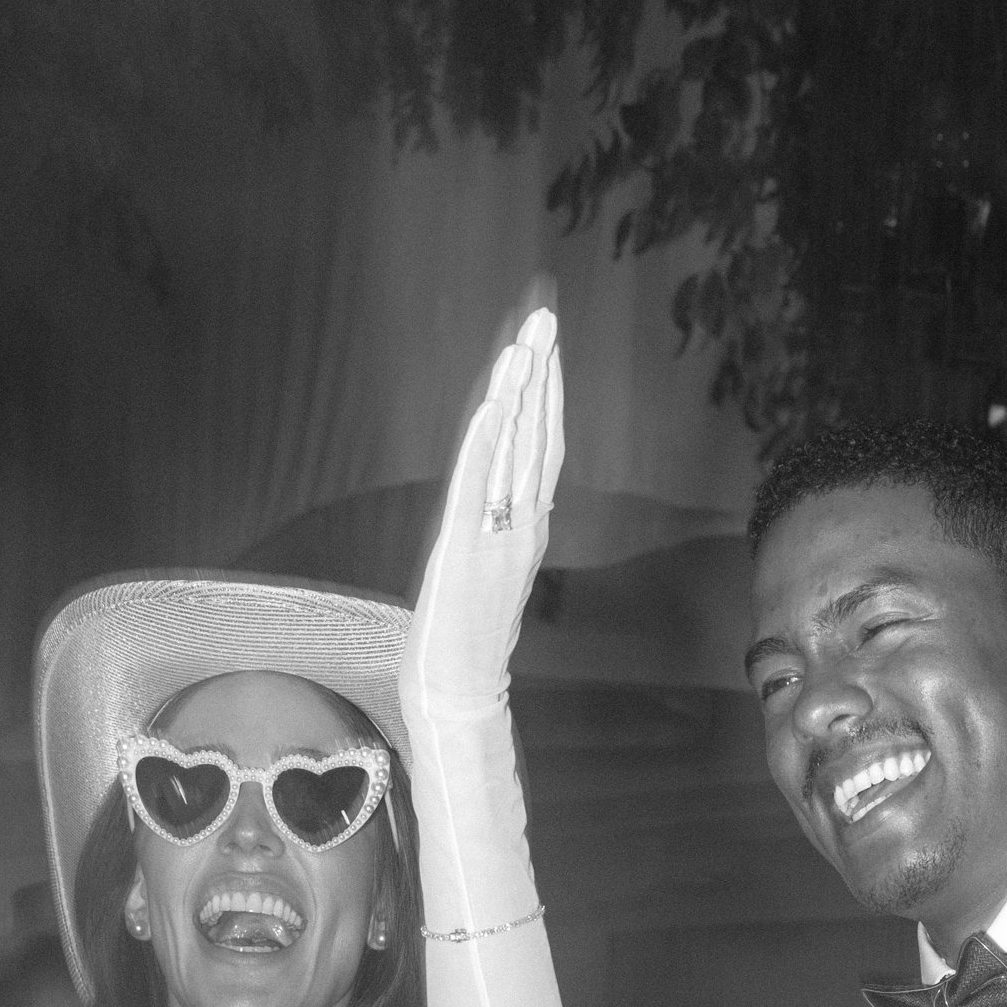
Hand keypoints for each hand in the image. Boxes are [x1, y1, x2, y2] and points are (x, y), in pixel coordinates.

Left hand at [404, 308, 563, 719]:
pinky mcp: (464, 548)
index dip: (548, 393)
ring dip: (521, 393)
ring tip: (526, 342)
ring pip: (514, 452)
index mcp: (528, 526)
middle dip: (542, 374)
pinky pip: (479, 485)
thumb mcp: (488, 568)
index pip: (543, 447)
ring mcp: (498, 535)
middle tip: (546, 316)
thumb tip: (505, 493)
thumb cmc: (466, 637)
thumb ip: (501, 527)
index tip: (549, 344)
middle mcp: (522, 524)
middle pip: (537, 436)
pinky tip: (496, 402)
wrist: (457, 690)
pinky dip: (488, 441)